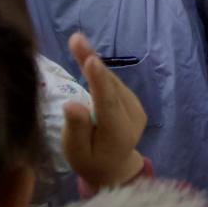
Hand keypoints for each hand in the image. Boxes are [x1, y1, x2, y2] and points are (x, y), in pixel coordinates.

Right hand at [61, 32, 147, 190]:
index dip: (98, 80)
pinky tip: (86, 59)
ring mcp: (135, 106)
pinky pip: (112, 83)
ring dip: (93, 62)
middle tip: (75, 39)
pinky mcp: (131, 100)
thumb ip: (76, 129)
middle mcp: (132, 116)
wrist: (114, 167)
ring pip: (111, 81)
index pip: (108, 103)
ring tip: (76, 42)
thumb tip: (72, 104)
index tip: (91, 59)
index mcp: (118, 133)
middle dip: (91, 61)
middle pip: (109, 86)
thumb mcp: (77, 153)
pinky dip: (98, 71)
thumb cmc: (90, 161)